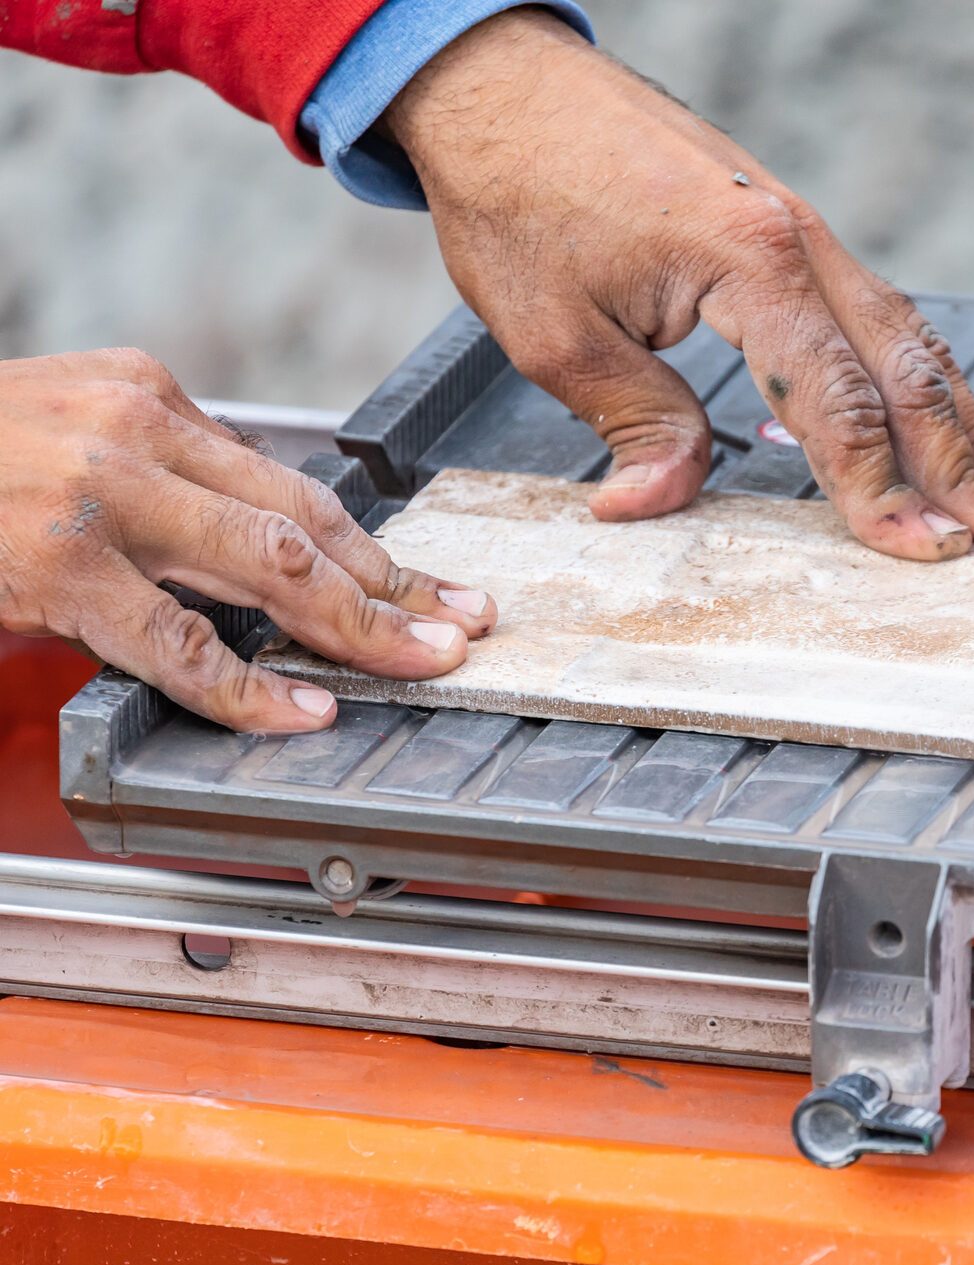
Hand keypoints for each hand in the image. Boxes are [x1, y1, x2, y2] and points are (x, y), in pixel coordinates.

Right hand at [0, 350, 495, 731]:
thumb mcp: (69, 425)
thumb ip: (163, 472)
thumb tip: (260, 539)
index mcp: (150, 394)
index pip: (293, 481)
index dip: (377, 544)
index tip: (436, 585)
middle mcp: (139, 434)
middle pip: (303, 521)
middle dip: (394, 584)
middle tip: (461, 628)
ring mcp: (103, 500)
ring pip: (268, 568)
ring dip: (357, 625)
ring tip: (417, 663)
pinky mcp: (61, 567)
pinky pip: (179, 642)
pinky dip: (249, 686)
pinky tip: (302, 710)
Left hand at [385, 10, 973, 560]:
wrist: (504, 85)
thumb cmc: (519, 188)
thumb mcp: (552, 330)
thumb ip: (631, 419)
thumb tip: (660, 502)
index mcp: (749, 263)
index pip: (838, 403)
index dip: (880, 489)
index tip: (918, 548)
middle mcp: (798, 242)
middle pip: (907, 369)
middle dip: (969, 460)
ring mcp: (804, 234)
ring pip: (910, 340)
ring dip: (965, 422)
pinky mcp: (790, 236)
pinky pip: (878, 316)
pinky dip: (922, 378)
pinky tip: (947, 421)